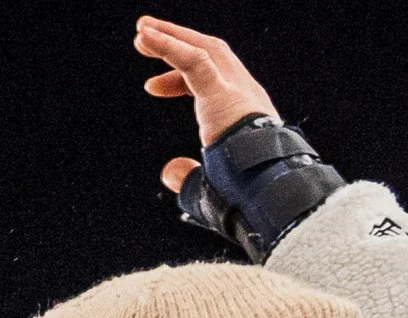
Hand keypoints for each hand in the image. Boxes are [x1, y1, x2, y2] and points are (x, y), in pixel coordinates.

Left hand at [136, 17, 277, 191]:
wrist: (266, 196)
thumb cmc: (243, 198)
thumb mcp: (207, 188)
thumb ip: (187, 177)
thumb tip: (169, 171)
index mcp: (242, 116)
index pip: (211, 83)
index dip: (179, 79)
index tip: (151, 86)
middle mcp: (244, 96)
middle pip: (210, 56)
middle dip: (177, 44)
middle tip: (144, 38)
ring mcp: (237, 90)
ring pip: (203, 49)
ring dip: (171, 36)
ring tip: (142, 30)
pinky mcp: (223, 92)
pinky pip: (193, 60)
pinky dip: (168, 44)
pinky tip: (146, 35)